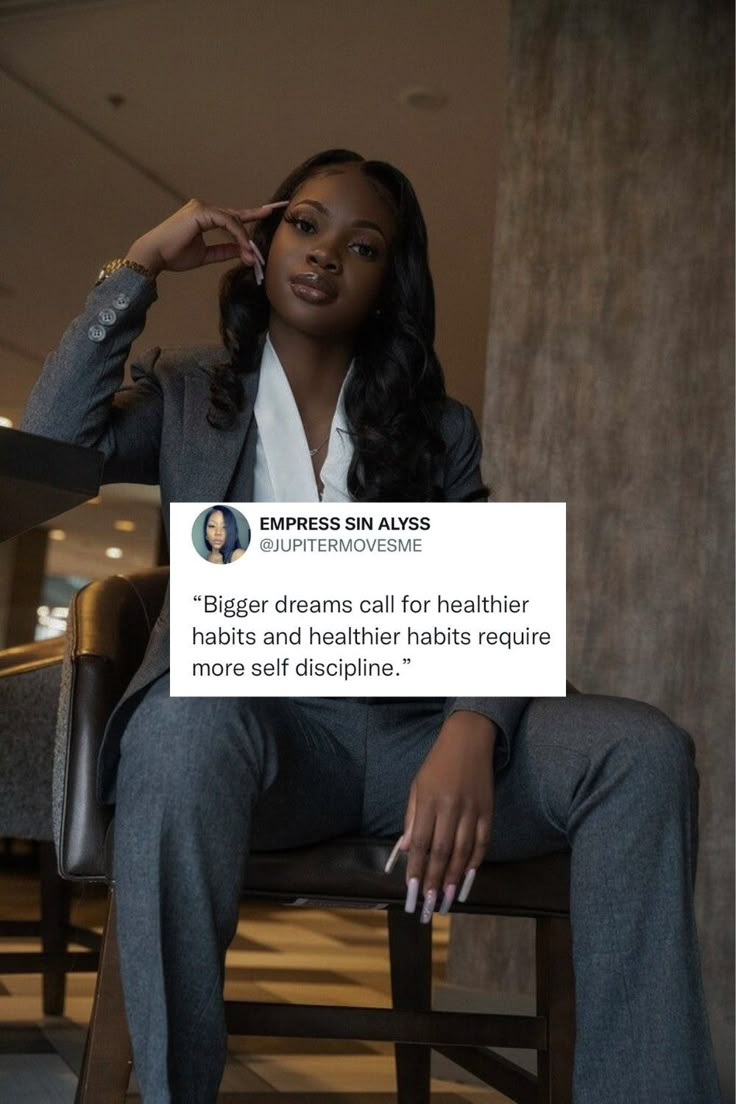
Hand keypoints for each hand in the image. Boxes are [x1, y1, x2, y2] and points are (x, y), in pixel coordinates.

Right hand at [124, 198, 287, 279]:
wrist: (154, 256)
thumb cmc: (173, 256)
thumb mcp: (205, 255)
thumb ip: (223, 251)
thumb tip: (242, 252)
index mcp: (204, 216)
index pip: (232, 216)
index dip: (251, 216)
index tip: (269, 211)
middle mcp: (203, 208)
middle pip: (236, 217)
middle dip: (253, 226)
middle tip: (271, 225)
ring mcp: (202, 208)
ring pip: (234, 221)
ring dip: (245, 240)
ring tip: (252, 257)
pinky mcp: (201, 212)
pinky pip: (227, 223)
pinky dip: (238, 237)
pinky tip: (244, 249)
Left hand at [399, 712, 495, 921]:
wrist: (468, 740)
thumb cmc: (437, 764)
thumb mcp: (417, 786)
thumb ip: (412, 818)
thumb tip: (406, 850)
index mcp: (429, 801)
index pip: (421, 843)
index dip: (417, 869)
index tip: (413, 891)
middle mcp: (451, 807)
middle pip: (442, 851)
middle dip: (435, 881)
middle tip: (430, 905)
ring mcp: (472, 809)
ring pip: (463, 851)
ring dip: (455, 878)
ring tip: (448, 899)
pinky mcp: (488, 810)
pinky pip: (483, 842)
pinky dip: (475, 862)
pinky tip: (467, 878)